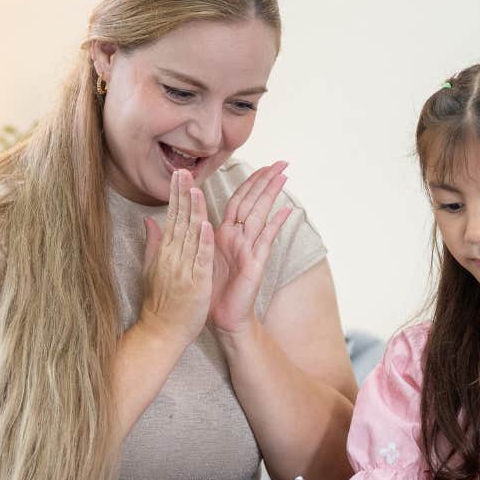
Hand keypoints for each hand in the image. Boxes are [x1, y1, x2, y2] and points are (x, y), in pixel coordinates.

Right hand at [140, 169, 213, 346]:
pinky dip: (201, 242)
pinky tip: (204, 224)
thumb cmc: (159, 303)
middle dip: (182, 194)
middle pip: (179, 220)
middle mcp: (172, 256)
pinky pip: (199, 259)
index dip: (176, 195)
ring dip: (193, 211)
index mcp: (165, 252)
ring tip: (195, 188)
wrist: (161, 332)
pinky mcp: (194, 282)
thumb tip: (149, 221)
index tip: (179, 175)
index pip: (171, 217)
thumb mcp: (151, 269)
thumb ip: (152, 243)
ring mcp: (182, 268)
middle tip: (184, 170)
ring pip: (189, 235)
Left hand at [208, 161, 292, 336]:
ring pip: (261, 215)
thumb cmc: (212, 290)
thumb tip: (194, 216)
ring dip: (271, 195)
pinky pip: (266, 240)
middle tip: (281, 162)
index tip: (260, 164)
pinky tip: (286, 210)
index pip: (239, 200)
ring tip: (283, 176)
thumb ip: (197, 235)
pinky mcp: (255, 263)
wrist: (221, 318)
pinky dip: (276, 224)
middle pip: (253, 202)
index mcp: (225, 234)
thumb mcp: (200, 257)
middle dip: (266, 181)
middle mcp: (240, 238)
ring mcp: (250, 249)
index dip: (248, 181)